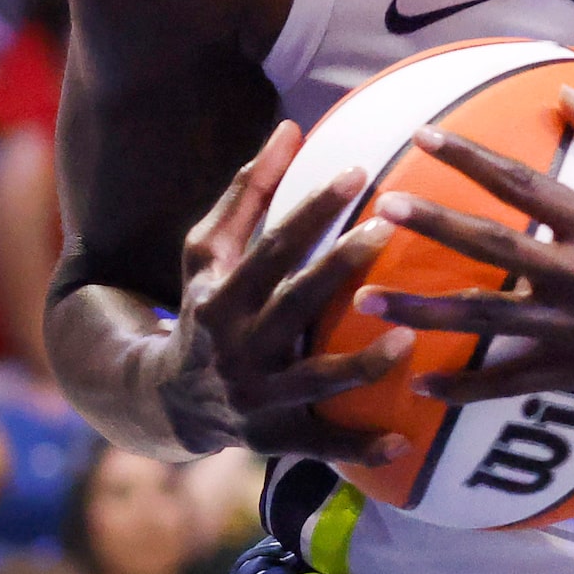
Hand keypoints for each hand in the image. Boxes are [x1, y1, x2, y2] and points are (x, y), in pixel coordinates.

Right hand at [151, 122, 411, 459]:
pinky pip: (323, 446)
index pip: (273, 247)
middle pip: (294, 305)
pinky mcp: (275, 439)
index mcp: (223, 297)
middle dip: (339, 268)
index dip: (312, 208)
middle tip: (387, 231)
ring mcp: (258, 398)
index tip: (358, 171)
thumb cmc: (202, 307)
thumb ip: (246, 192)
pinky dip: (361, 447)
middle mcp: (239, 348)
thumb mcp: (206, 252)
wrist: (164, 400)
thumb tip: (291, 127)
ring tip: (409, 339)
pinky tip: (406, 441)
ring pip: (314, 382)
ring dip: (361, 366)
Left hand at [359, 88, 573, 400]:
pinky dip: (466, 387)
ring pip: (489, 318)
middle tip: (380, 208)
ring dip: (426, 308)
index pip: (525, 184)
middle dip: (434, 225)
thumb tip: (568, 91)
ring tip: (370, 296)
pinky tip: (421, 382)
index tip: (425, 136)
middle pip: (495, 246)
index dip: (472, 159)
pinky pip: (514, 382)